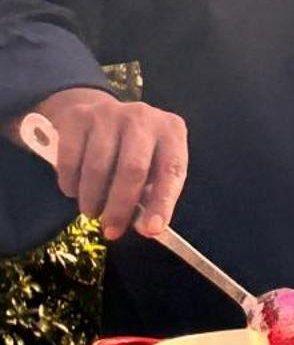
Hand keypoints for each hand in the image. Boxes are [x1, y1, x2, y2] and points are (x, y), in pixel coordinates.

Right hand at [33, 87, 187, 240]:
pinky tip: (74, 190)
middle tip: (111, 231)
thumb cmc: (133, 150)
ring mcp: (110, 113)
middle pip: (133, 169)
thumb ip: (152, 195)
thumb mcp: (152, 165)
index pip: (172, 169)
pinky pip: (71, 160)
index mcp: (171, 131)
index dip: (162, 202)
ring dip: (92, 199)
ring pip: (99, 167)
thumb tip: (146, 228)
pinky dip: (70, 183)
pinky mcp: (78, 117)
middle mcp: (143, 117)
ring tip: (92, 211)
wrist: (97, 113)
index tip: (151, 230)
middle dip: (120, 207)